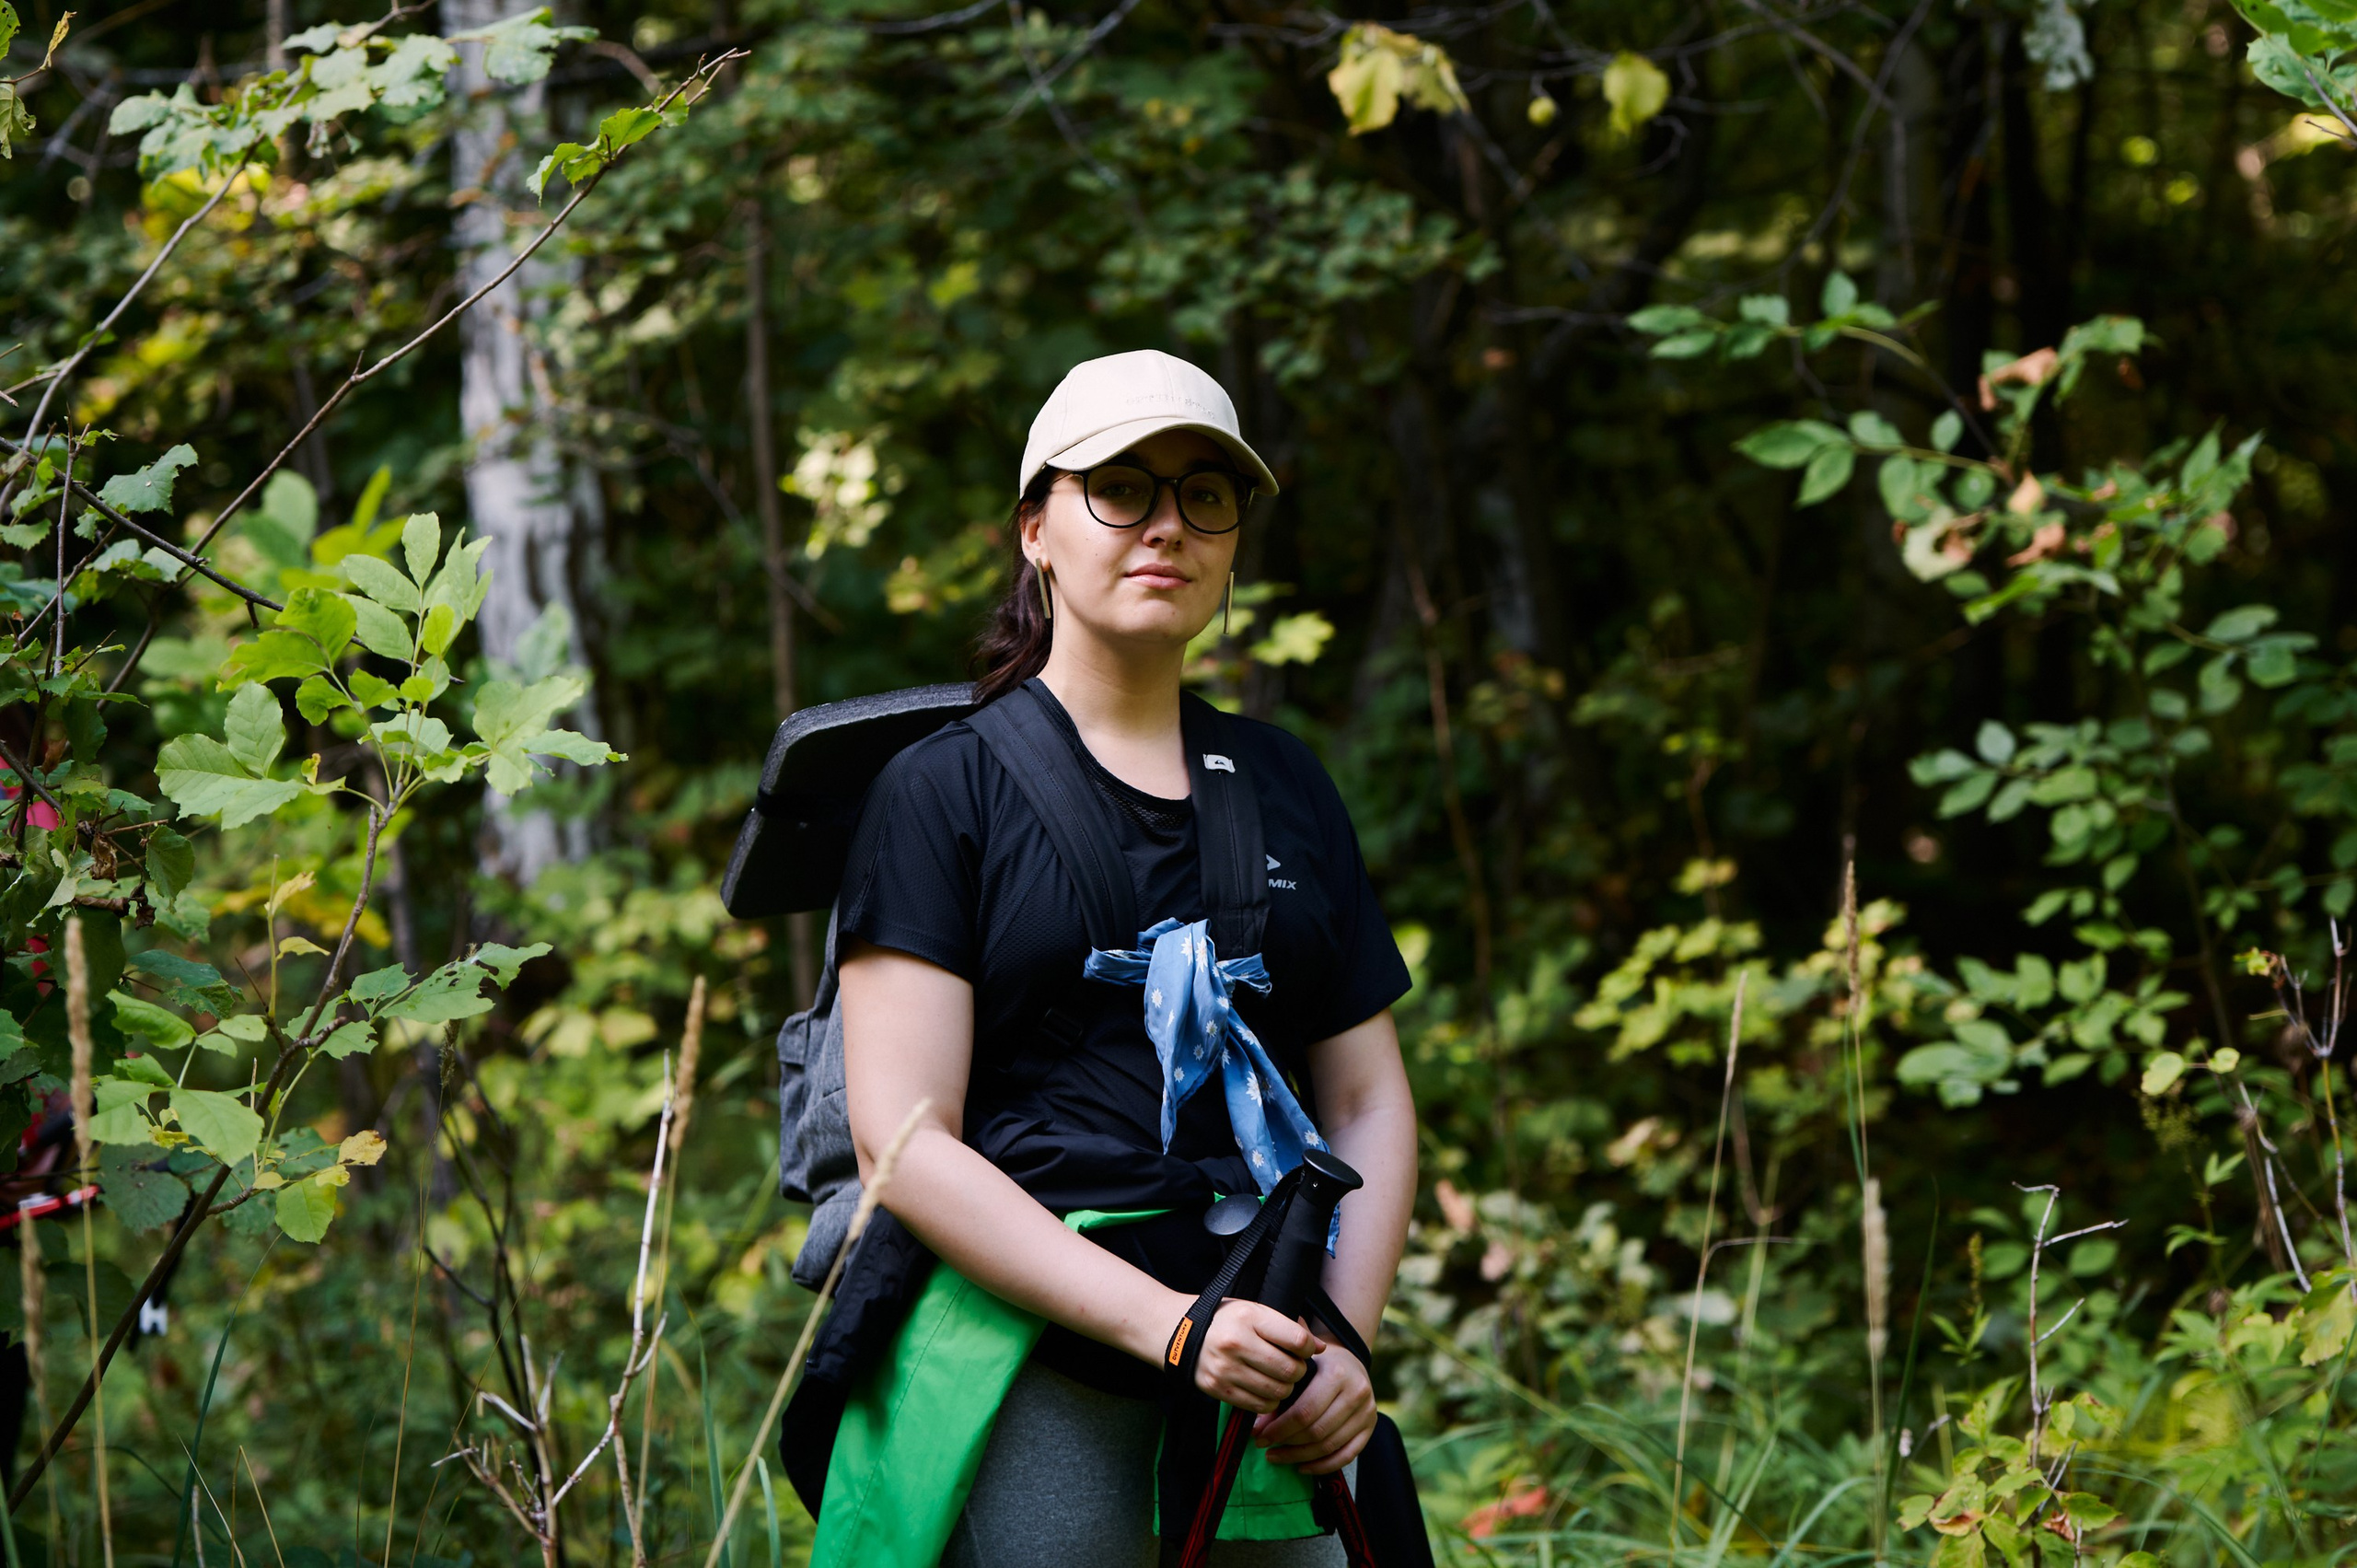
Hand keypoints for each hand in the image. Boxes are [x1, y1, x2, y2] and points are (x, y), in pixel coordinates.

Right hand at [1192, 1299, 1318, 1412]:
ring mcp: (1226, 1368)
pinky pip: (1259, 1405)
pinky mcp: (1219, 1389)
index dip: (1308, 1348)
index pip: (1296, 1340)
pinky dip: (1269, 1401)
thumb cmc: (1226, 1320)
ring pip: (1277, 1391)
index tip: (1305, 1350)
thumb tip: (1319, 1347)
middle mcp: (1236, 1343)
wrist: (1181, 1334)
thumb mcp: (1254, 1310)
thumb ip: (1288, 1326)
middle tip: (1293, 1367)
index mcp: (1248, 1317)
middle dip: (1298, 1371)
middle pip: (1289, 1369)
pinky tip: (1265, 1389)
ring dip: (1285, 1388)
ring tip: (1279, 1378)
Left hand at [1253, 1350, 1374, 1474]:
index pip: (1304, 1411)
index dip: (1280, 1429)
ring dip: (1300, 1457)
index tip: (1260, 1437)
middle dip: (1287, 1444)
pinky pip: (1347, 1456)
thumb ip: (1280, 1398)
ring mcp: (1367, 1411)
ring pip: (1330, 1446)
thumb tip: (1256, 1430)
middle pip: (1317, 1431)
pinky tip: (1302, 1466)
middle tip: (1266, 1449)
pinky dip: (1322, 1466)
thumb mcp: (1299, 1371)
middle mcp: (1357, 1392)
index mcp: (1336, 1374)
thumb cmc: (1318, 1365)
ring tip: (1278, 1457)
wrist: (1349, 1361)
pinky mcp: (1371, 1427)